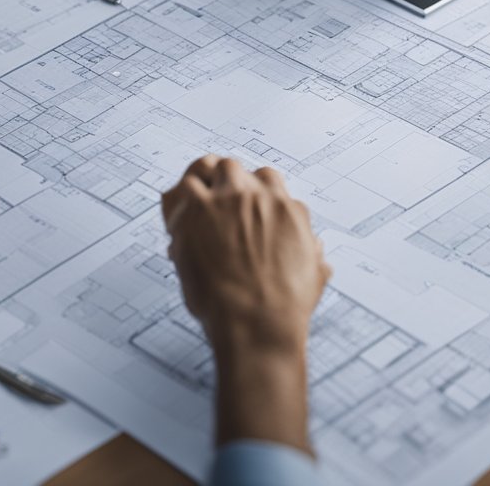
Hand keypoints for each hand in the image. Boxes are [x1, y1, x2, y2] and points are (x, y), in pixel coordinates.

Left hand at [162, 156, 329, 452]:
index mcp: (286, 208)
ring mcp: (224, 201)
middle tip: (211, 199)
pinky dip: (174, 202)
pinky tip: (173, 220)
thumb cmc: (286, 307)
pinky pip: (178, 191)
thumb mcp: (313, 274)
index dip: (251, 189)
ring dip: (196, 182)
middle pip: (233, 166)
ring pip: (205, 167)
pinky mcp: (194, 214)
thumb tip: (316, 248)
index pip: (266, 177)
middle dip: (221, 180)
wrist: (257, 322)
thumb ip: (313, 252)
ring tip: (189, 203)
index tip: (241, 204)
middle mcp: (256, 197)